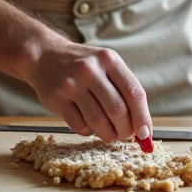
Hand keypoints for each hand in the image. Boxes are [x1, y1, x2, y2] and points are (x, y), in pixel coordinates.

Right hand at [24, 41, 152, 144]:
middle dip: (126, 130)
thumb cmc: (85, 66)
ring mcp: (72, 84)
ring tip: (111, 134)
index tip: (146, 134)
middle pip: (117, 110)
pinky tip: (89, 125)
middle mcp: (90, 70)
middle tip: (126, 135)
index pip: (134, 93)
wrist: (45, 56)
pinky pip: (79, 126)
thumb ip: (124, 90)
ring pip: (98, 122)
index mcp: (109, 60)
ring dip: (109, 134)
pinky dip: (89, 131)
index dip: (143, 117)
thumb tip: (142, 128)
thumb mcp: (107, 65)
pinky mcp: (56, 98)